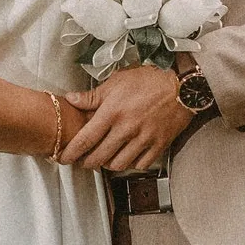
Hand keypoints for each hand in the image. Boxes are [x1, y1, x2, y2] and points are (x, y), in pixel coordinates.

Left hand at [59, 66, 191, 170]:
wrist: (182, 86)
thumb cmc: (148, 80)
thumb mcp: (117, 82)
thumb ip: (92, 96)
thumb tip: (70, 99)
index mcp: (112, 112)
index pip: (86, 139)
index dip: (71, 152)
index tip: (63, 158)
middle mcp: (126, 129)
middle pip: (99, 157)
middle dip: (87, 162)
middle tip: (82, 161)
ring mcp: (143, 139)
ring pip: (118, 164)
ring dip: (108, 164)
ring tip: (104, 158)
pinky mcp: (158, 145)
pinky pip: (140, 164)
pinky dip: (130, 164)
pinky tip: (126, 157)